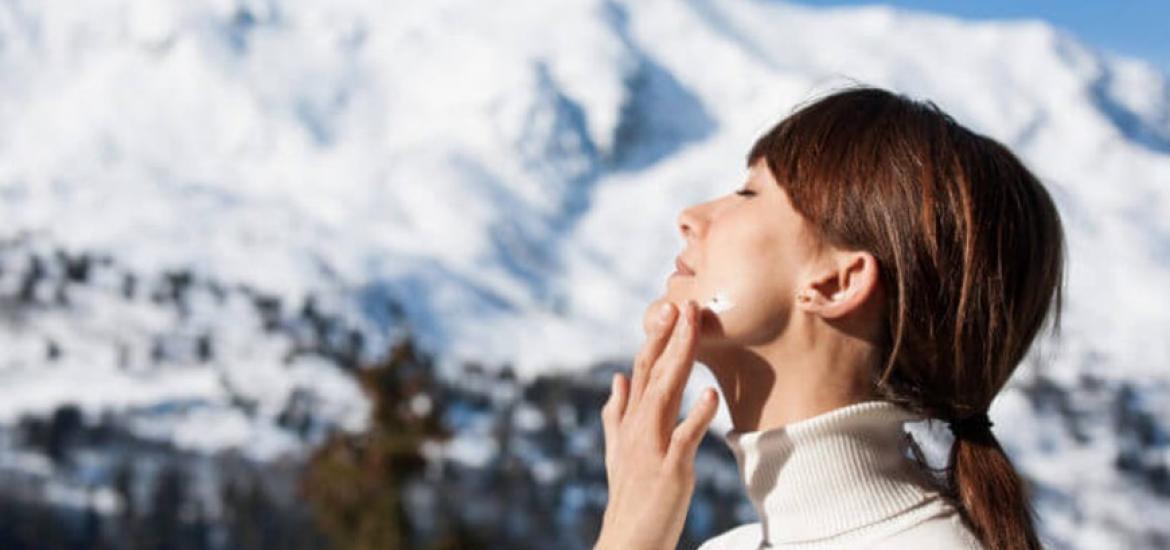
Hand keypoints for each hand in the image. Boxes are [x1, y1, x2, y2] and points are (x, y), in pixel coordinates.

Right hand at [595, 299, 719, 549]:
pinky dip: (697, 416)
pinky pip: (685, 438)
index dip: (656, 338)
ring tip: (693, 330)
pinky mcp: (670, 470)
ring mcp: (651, 447)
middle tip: (685, 304)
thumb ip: (616, 413)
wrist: (628, 539)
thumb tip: (616, 378)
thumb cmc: (629, 494)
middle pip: (653, 374)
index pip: (641, 370)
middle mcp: (637, 427)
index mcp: (629, 420)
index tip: (671, 308)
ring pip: (665, 394)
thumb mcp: (617, 450)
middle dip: (669, 338)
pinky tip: (711, 395)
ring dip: (680, 360)